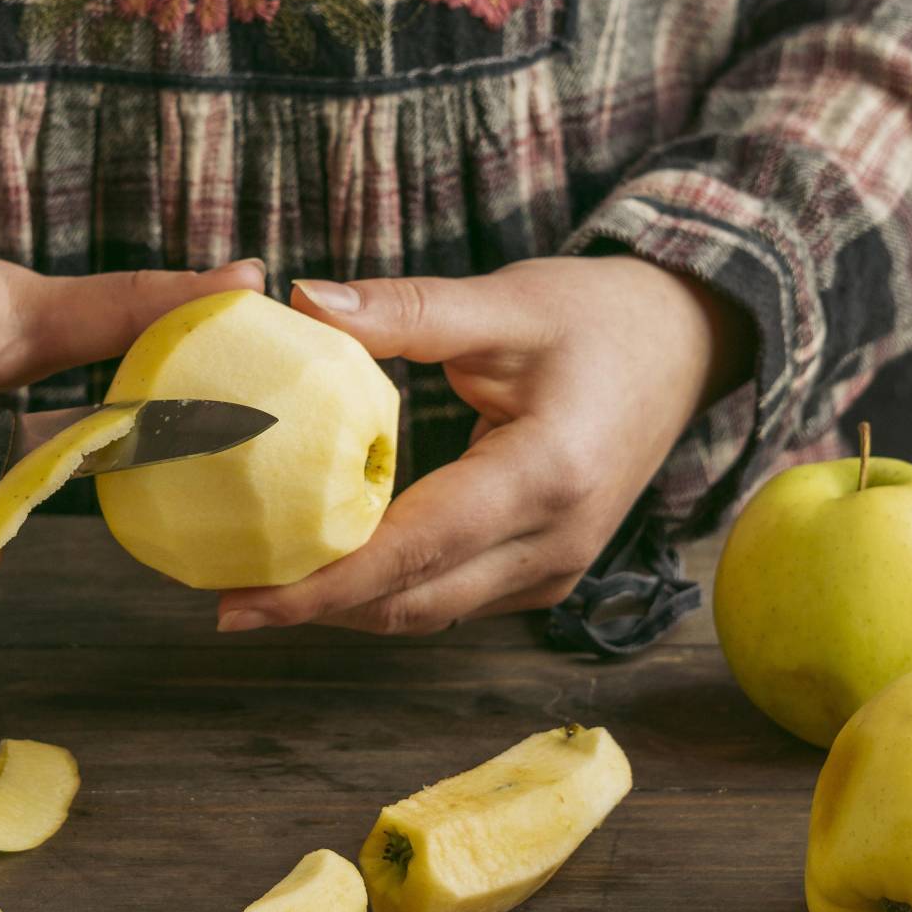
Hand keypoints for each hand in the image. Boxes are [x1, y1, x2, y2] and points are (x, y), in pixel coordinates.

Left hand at [216, 256, 752, 635]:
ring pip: (429, 611)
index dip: (324, 584)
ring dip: (347, 607)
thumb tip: (302, 300)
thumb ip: (404, 310)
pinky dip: (388, 592)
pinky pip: (451, 597)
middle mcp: (556, 543)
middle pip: (413, 602)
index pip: (414, 550)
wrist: (685, 347)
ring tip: (261, 589)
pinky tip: (329, 566)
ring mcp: (557, 569)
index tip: (241, 600)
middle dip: (317, 609)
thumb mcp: (505, 301)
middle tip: (227, 601)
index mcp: (547, 475)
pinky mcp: (546, 573)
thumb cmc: (598, 317)